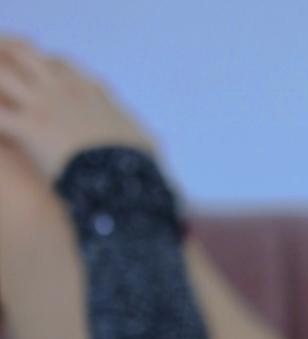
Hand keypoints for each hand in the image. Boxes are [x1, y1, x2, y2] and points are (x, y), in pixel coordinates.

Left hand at [0, 34, 161, 183]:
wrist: (124, 178)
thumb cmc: (137, 165)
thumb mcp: (146, 143)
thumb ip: (143, 136)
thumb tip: (156, 144)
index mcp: (90, 90)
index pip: (59, 64)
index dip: (45, 68)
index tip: (40, 80)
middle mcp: (64, 88)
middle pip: (26, 56)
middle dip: (13, 65)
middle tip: (10, 87)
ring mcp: (44, 104)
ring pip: (2, 74)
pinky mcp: (30, 127)